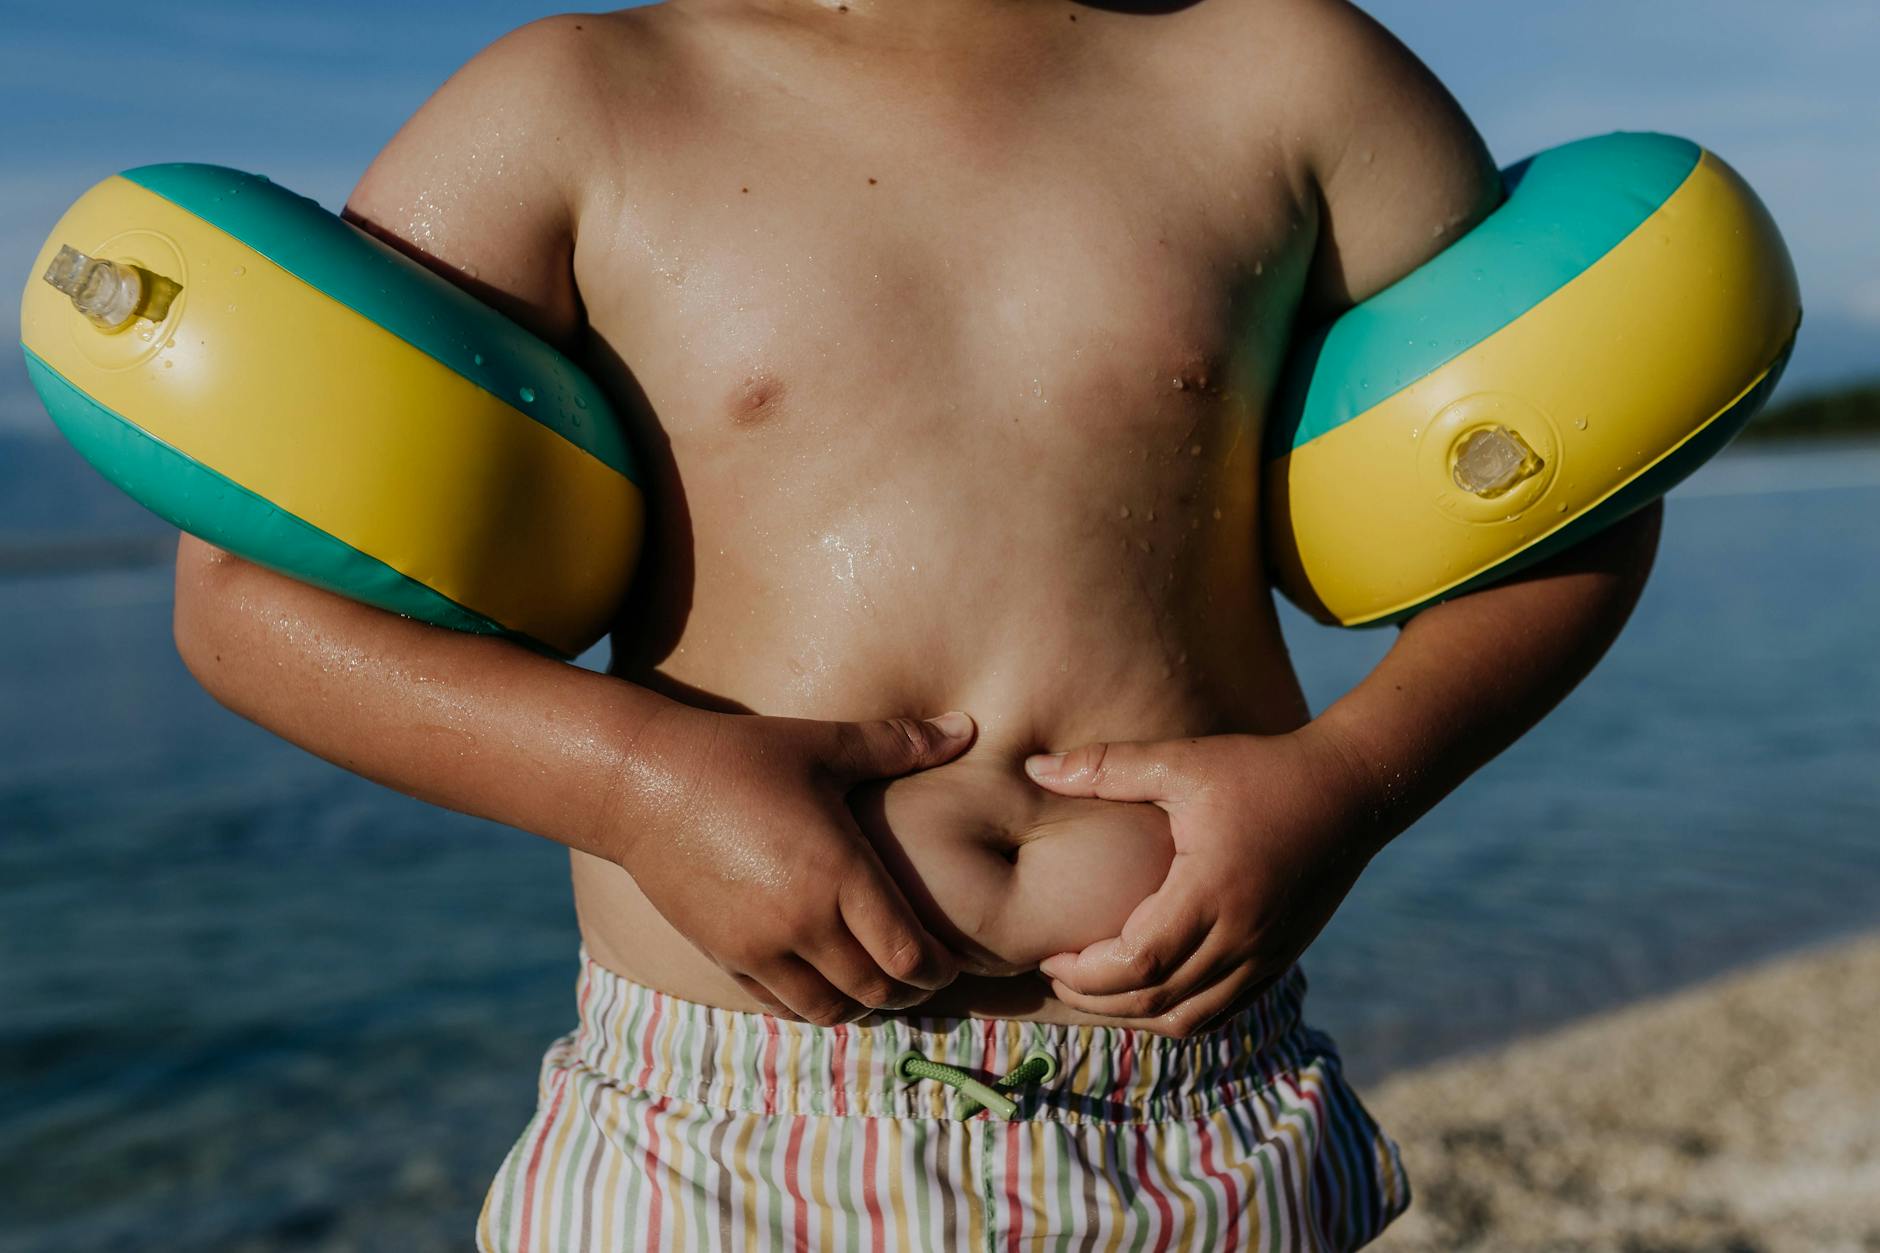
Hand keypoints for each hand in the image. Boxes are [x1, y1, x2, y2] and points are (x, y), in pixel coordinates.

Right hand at [609, 704, 975, 1024]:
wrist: (641, 786)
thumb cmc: (740, 758)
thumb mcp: (823, 745)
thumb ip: (899, 744)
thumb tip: (967, 728)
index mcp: (837, 873)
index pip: (907, 953)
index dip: (939, 967)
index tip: (953, 960)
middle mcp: (801, 921)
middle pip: (876, 992)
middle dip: (910, 992)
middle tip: (925, 978)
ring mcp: (759, 947)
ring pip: (829, 1010)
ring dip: (861, 1006)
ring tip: (878, 986)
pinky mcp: (725, 956)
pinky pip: (781, 1003)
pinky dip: (813, 1004)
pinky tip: (825, 983)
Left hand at [1022, 723, 1382, 1036]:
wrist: (1352, 790)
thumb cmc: (1262, 770)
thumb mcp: (1182, 762)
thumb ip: (1105, 768)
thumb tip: (1033, 767)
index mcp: (1211, 893)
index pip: (1136, 963)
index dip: (1084, 972)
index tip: (1050, 953)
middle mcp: (1241, 938)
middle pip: (1155, 1001)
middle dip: (1096, 999)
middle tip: (1058, 973)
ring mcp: (1265, 957)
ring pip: (1188, 1019)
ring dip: (1135, 1012)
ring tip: (1097, 986)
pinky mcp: (1279, 960)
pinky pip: (1220, 1011)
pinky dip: (1177, 1012)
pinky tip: (1149, 985)